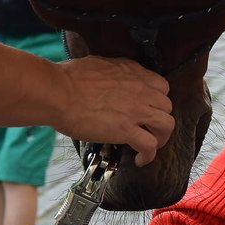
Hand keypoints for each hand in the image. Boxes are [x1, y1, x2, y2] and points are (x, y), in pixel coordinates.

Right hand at [52, 56, 173, 166]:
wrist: (58, 92)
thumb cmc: (68, 78)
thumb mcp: (99, 64)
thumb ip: (113, 71)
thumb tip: (110, 78)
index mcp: (134, 73)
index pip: (162, 87)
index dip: (157, 100)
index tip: (149, 108)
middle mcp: (141, 90)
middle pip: (166, 107)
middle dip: (159, 119)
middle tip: (149, 128)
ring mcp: (136, 111)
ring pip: (166, 125)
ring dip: (161, 137)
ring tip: (150, 146)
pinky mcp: (126, 130)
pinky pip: (149, 145)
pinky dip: (149, 155)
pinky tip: (140, 160)